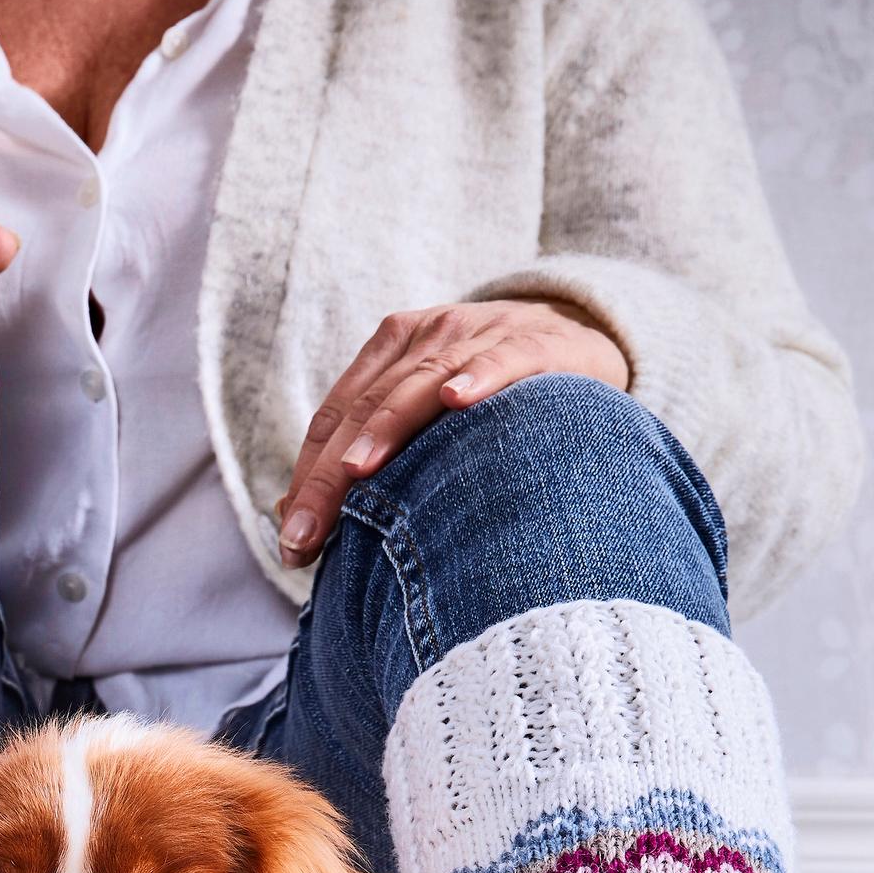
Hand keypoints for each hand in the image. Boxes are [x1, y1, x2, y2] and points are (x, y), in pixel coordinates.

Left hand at [275, 298, 629, 566]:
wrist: (582, 342)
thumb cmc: (495, 403)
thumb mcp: (430, 423)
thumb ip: (369, 462)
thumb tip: (290, 522)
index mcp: (392, 352)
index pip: (335, 416)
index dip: (308, 476)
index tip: (293, 539)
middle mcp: (429, 336)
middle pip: (365, 406)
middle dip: (330, 474)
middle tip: (307, 534)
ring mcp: (482, 333)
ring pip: (421, 382)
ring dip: (385, 429)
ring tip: (354, 472)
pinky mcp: (538, 342)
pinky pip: (504, 358)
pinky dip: (479, 376)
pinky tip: (456, 400)